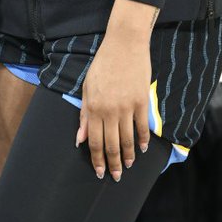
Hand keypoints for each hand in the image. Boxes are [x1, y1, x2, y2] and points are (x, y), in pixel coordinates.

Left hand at [77, 1, 152, 180]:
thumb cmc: (102, 65)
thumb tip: (79, 139)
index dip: (97, 159)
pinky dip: (142, 140)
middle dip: (113, 163)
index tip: (100, 172)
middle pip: (112, 144)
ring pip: (128, 139)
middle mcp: (109, 110)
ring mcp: (127, 107)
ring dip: (128, 155)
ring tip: (128, 165)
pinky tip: (142, 149)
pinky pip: (142, 127)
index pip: (94, 141)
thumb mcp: (87, 88)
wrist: (124, 44)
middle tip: (115, 176)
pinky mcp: (142, 102)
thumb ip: (84, 114)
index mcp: (93, 107)